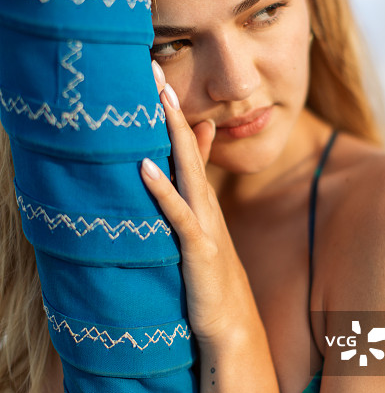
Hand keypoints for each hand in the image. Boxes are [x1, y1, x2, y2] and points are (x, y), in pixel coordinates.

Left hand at [141, 62, 250, 343]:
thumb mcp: (200, 234)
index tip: (157, 76)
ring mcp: (203, 225)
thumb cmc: (211, 279)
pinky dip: (162, 190)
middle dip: (170, 107)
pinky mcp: (197, 250)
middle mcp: (205, 205)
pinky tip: (145, 167)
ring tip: (159, 99)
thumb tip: (180, 170)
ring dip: (172, 133)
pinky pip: (178, 215)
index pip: (187, 146)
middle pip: (186, 147)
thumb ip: (193, 200)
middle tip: (153, 67)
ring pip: (187, 170)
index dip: (173, 112)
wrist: (230, 325)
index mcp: (202, 201)